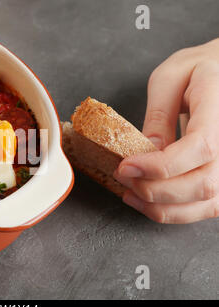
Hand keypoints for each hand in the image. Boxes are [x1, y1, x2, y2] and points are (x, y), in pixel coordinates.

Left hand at [114, 39, 218, 223]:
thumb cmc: (201, 69)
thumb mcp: (171, 77)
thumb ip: (159, 114)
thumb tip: (147, 151)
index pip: (200, 147)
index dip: (160, 165)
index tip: (126, 167)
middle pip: (203, 184)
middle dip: (155, 190)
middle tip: (123, 178)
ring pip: (208, 203)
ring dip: (163, 208)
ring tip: (131, 195)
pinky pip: (208, 205)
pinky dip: (177, 211)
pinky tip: (150, 201)